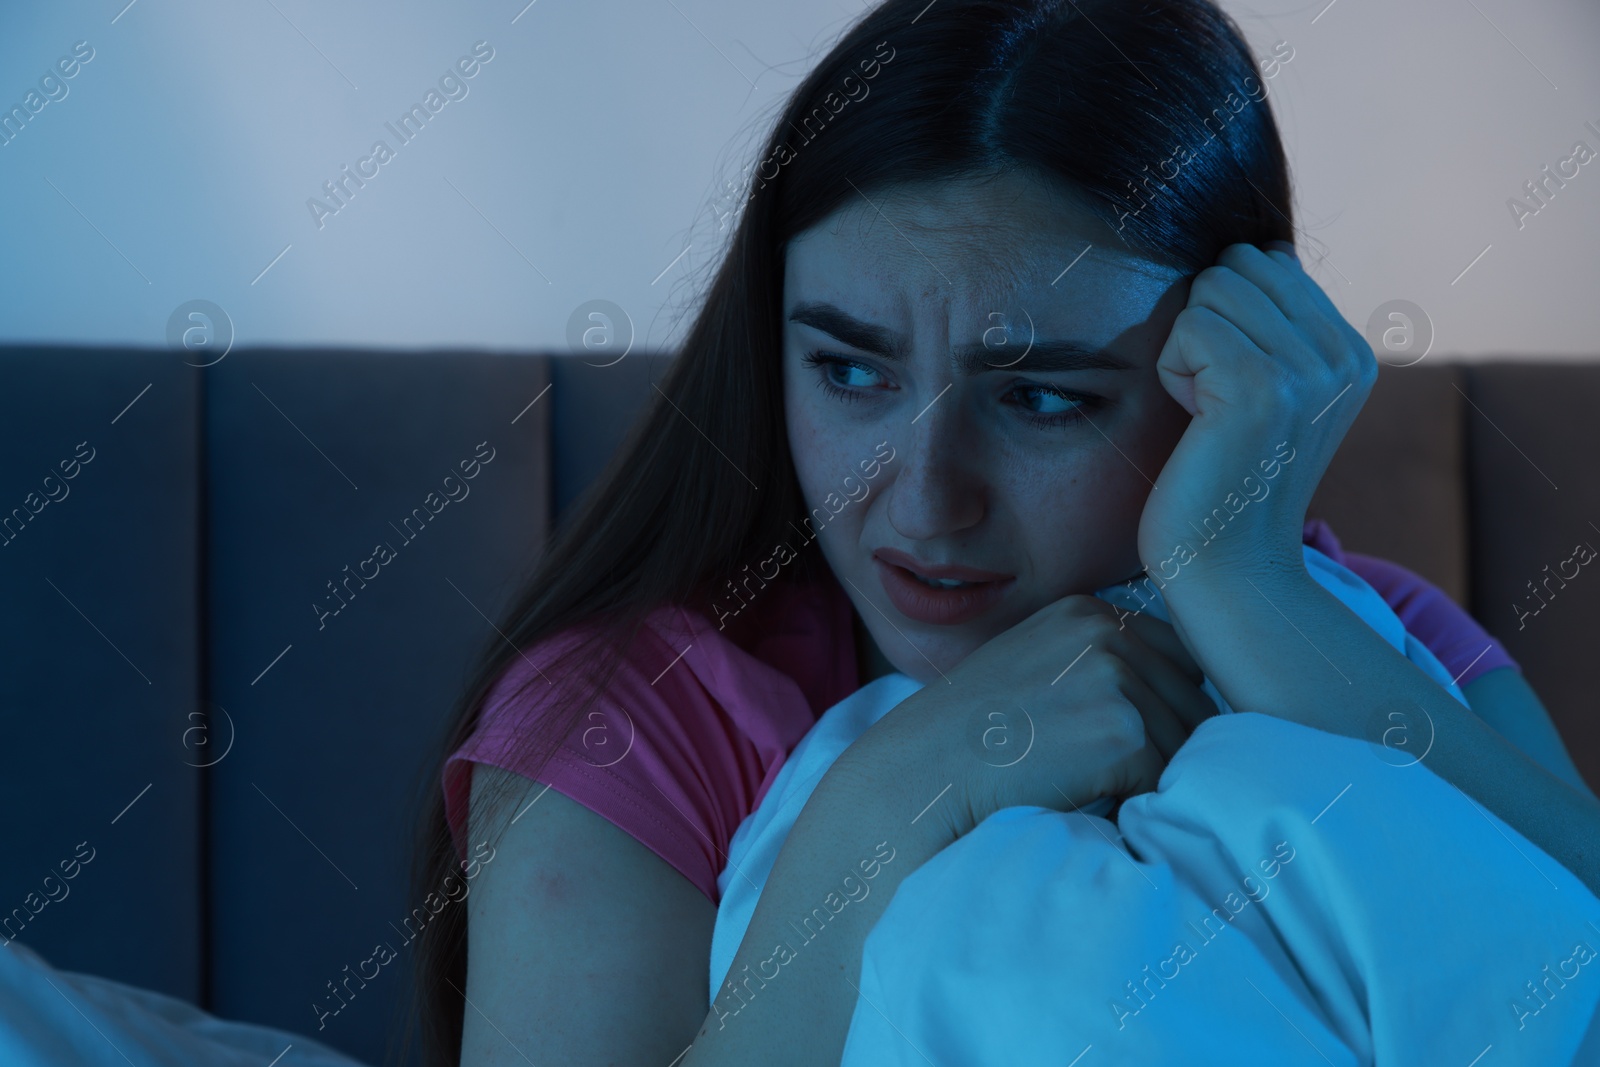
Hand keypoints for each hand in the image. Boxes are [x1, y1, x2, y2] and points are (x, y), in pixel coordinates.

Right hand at [848, 594, 1219, 843]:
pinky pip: (1166, 779)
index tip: (1114, 740)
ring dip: (1154, 776)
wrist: (921, 775)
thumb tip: (1177, 697)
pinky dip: (1140, 802)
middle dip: (1166, 743)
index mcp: (1088, 611)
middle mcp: (1107, 632)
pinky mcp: (1121, 732)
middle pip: (1192, 699)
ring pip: (1186, 743)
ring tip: (1092, 788)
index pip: (1179, 660)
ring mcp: (1115, 678)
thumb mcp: (1034, 667)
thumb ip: (1096, 665)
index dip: (1160, 708)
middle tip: (1104, 773)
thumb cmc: (970, 737)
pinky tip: (1091, 801)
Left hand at [1137, 241, 1377, 582]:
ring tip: (1209, 415)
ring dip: (1187, 351)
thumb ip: (1276, 321)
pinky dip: (1173, 373)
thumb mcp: (1272, 392)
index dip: (1226, 318)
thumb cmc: (1226, 480)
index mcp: (1353, 350)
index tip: (1235, 391)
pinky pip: (1188, 328)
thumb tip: (1259, 247)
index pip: (1267, 260)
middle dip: (1204, 326)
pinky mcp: (1259, 387)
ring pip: (1209, 291)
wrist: (1229, 568)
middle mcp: (1344, 354)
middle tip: (1216, 402)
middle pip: (1235, 267)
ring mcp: (1307, 370)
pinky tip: (1197, 425)